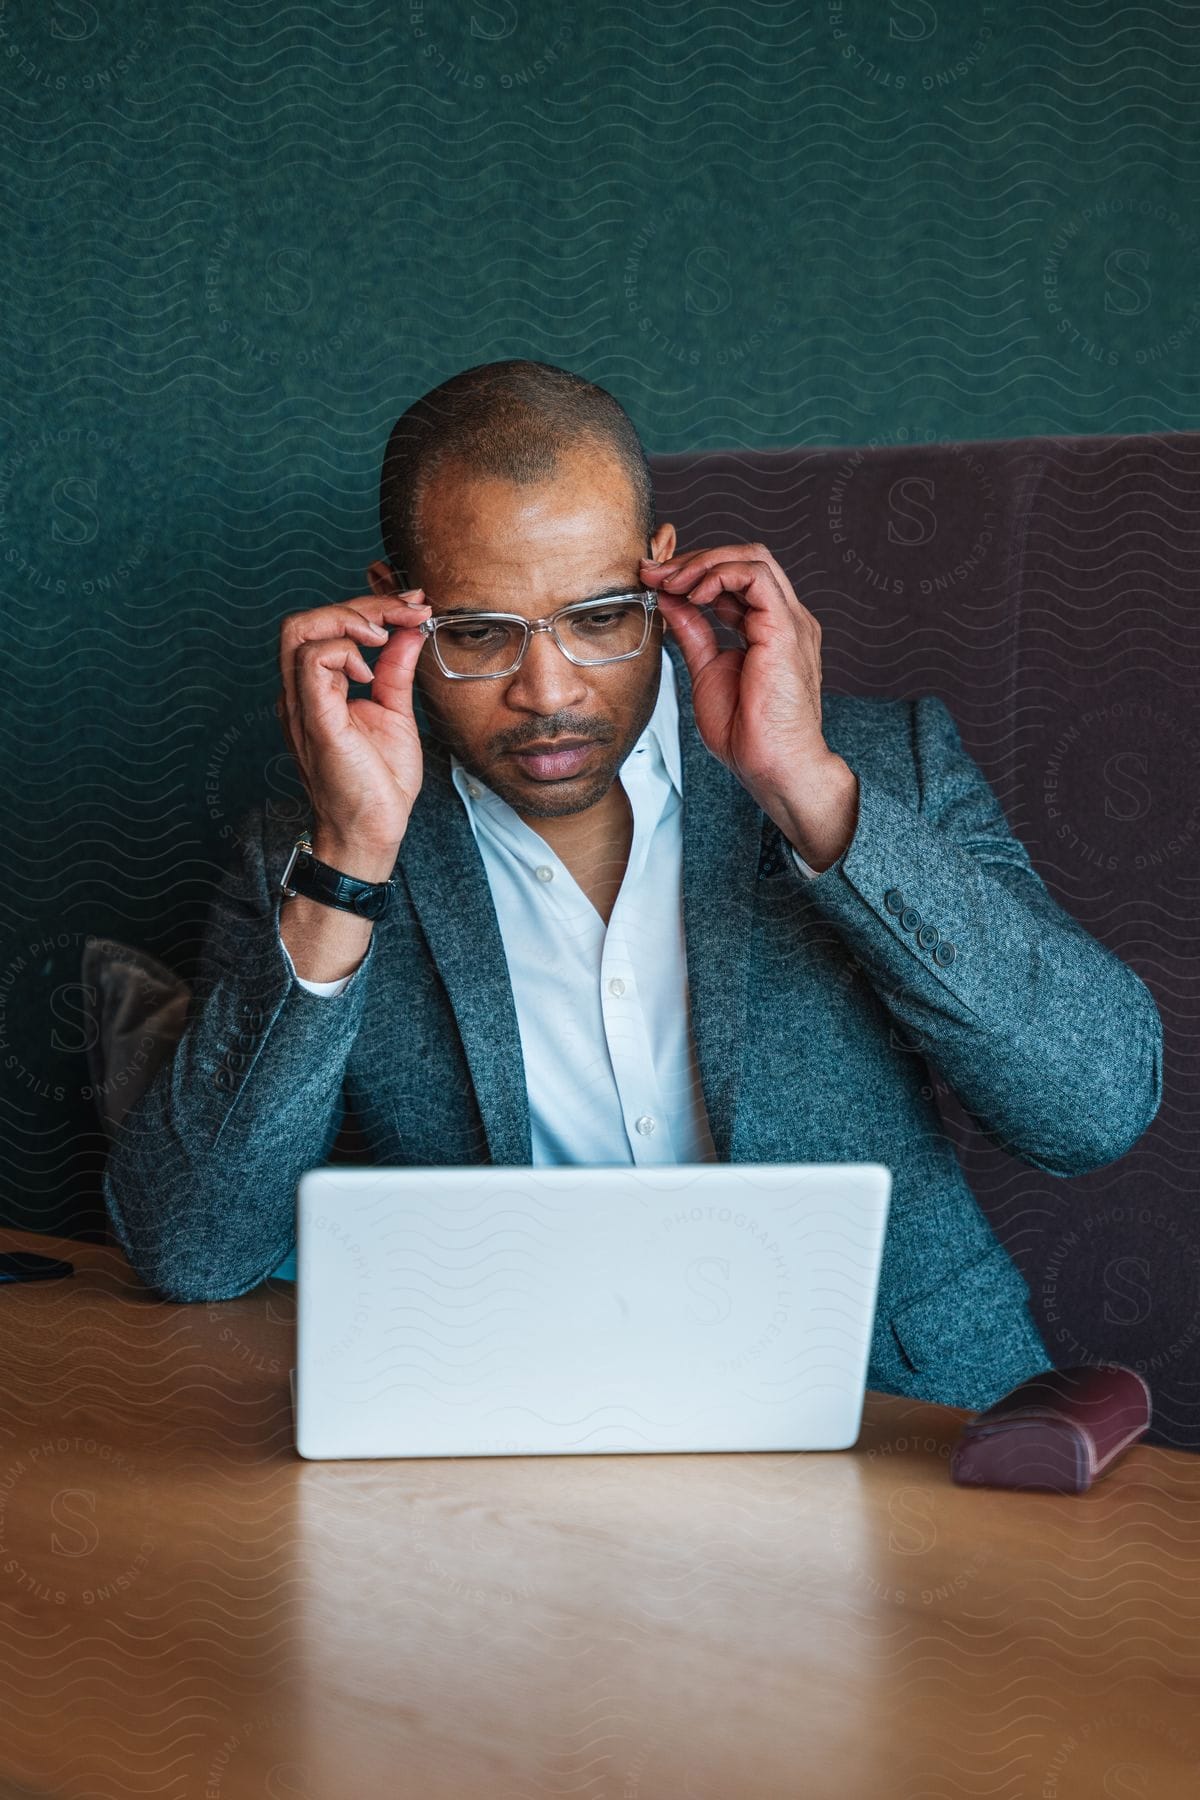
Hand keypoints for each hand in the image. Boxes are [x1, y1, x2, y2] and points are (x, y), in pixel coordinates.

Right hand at [276, 589, 431, 869]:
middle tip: (407, 611)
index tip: (414, 604)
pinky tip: (371, 670)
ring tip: (385, 637)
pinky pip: (312, 662)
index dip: (371, 605)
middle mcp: (302, 692)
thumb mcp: (395, 712)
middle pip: (308, 619)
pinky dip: (344, 651)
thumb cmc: (379, 782)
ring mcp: (303, 704)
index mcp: (317, 689)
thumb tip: (409, 629)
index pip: (326, 626)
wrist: (372, 830)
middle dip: (363, 604)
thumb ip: (397, 669)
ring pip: (301, 630)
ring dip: (351, 620)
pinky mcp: (315, 719)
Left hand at [640, 542, 858, 868]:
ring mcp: (789, 621)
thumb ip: (693, 632)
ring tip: (671, 582)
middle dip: (695, 560)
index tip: (655, 580)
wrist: (773, 766)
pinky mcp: (785, 628)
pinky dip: (719, 575)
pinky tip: (693, 594)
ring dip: (703, 563)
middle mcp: (784, 619)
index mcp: (769, 629)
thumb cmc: (749, 734)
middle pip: (745, 559)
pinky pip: (756, 576)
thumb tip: (670, 601)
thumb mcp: (707, 672)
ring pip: (752, 558)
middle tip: (656, 573)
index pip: (736, 578)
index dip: (694, 572)